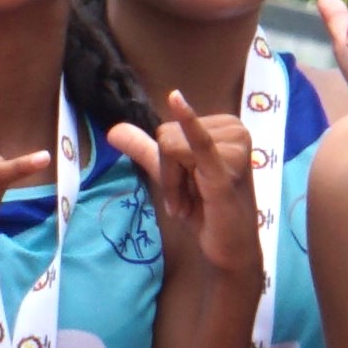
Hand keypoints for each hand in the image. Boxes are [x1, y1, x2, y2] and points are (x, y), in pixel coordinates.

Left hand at [109, 79, 266, 294]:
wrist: (231, 249)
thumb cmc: (207, 210)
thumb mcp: (173, 175)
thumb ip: (145, 149)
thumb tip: (112, 130)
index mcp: (226, 126)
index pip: (169, 132)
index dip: (169, 165)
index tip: (187, 187)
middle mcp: (235, 130)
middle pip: (168, 137)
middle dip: (171, 175)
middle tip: (192, 198)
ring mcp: (234, 149)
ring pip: (170, 149)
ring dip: (174, 186)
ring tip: (196, 202)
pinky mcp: (225, 171)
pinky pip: (197, 142)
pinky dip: (187, 123)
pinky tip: (175, 99)